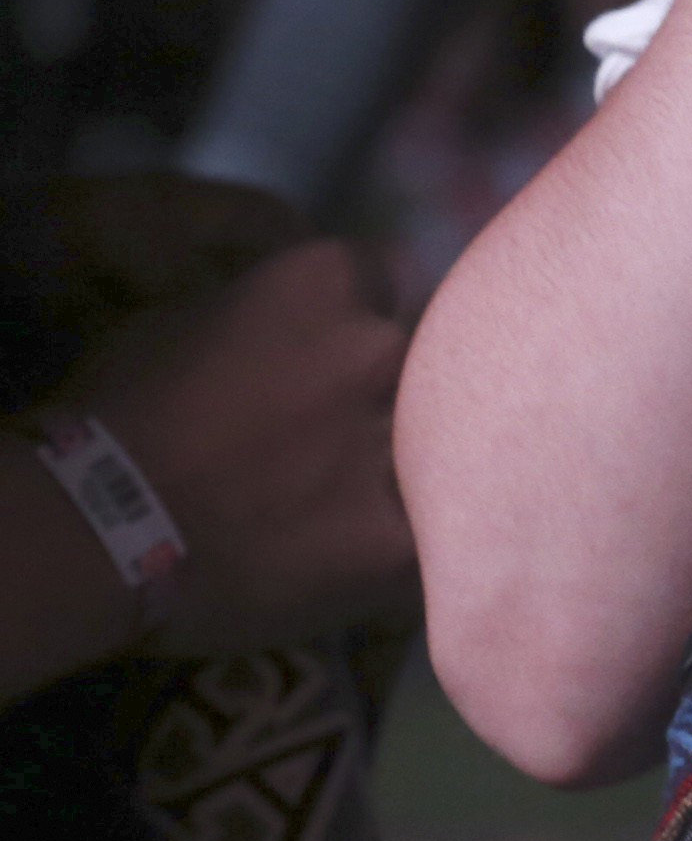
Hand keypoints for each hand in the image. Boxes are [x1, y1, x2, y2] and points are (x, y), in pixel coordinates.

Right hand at [74, 239, 417, 655]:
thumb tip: (304, 314)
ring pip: (448, 446)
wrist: (94, 527)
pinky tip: (365, 562)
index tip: (340, 357)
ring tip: (350, 501)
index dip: (368, 321)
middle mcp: (383, 346)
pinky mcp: (407, 531)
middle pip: (432, 357)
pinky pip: (440, 536)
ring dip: (416, 466)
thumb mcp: (183, 317)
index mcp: (328, 281)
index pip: (391, 279)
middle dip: (399, 389)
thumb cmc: (118, 416)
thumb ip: (267, 305)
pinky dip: (413, 549)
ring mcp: (401, 438)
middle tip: (348, 432)